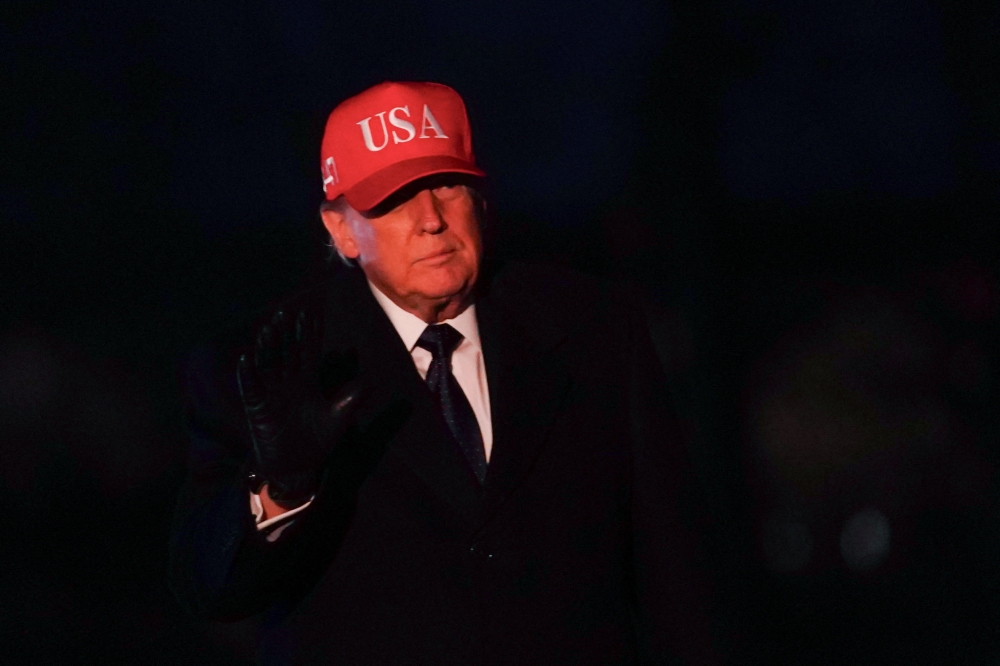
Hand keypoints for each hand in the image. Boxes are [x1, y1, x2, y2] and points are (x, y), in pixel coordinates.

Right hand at [237, 306, 362, 504]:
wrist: (299, 467)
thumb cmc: (318, 441)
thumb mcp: (338, 417)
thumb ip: (352, 398)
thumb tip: (370, 380)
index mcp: (307, 381)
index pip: (308, 351)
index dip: (309, 332)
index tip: (311, 311)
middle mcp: (288, 383)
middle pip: (286, 353)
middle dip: (286, 334)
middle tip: (285, 311)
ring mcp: (271, 395)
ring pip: (268, 366)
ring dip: (267, 348)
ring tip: (268, 329)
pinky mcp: (257, 410)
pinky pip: (251, 389)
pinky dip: (248, 375)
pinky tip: (246, 360)